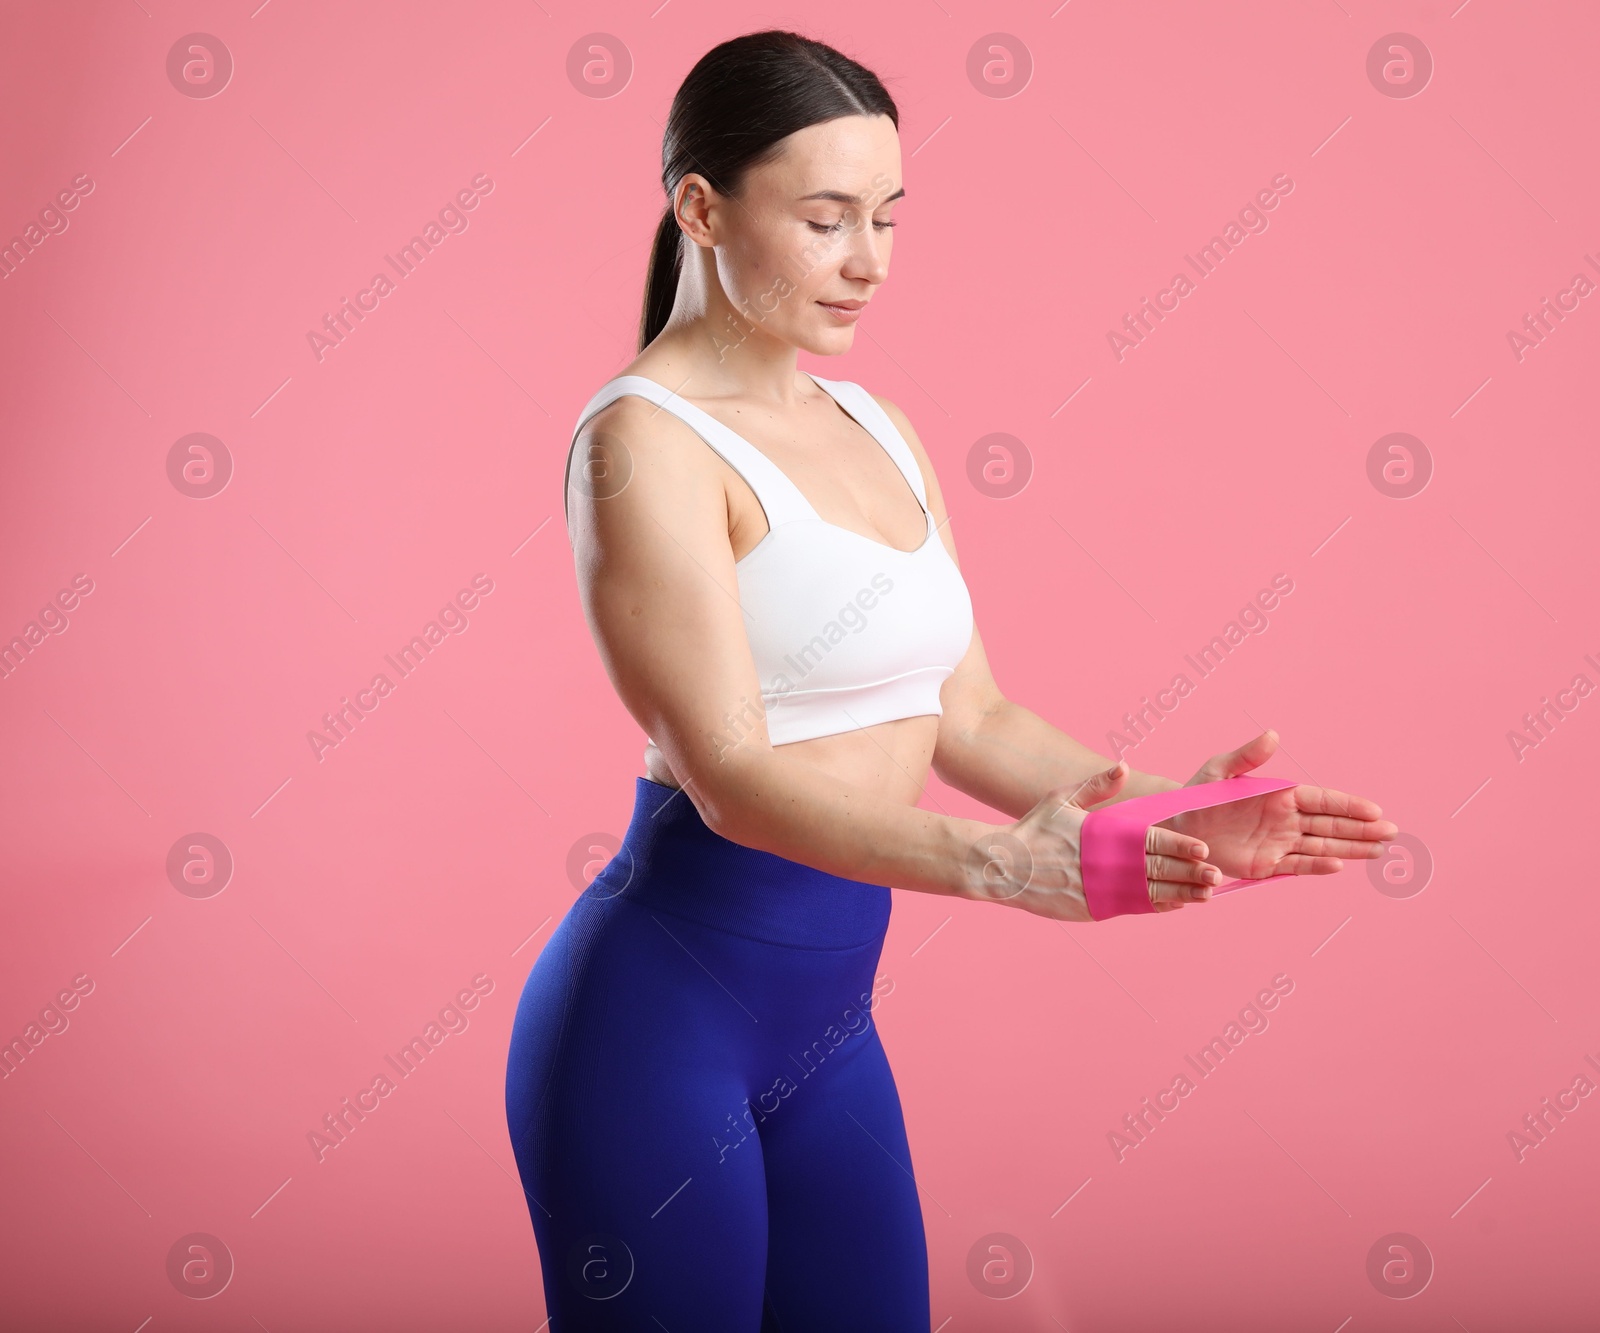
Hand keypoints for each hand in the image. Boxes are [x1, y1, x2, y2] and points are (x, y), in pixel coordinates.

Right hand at [972, 760, 1223, 920]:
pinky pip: (1133, 908)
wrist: (1002, 866)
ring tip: (1206, 895)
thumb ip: (1097, 785)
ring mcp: (1100, 889)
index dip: (1180, 846)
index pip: (1151, 840)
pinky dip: (1157, 906)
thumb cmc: (1034, 829)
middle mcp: (1106, 863)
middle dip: (1190, 873)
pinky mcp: (1093, 908)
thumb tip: (1124, 764)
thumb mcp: (1063, 799)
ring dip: (1181, 894)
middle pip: (1158, 870)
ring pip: (1151, 894)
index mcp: (1103, 835)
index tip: (1203, 849)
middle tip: (1216, 875)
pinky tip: (1176, 905)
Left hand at [1167, 730, 1398, 879]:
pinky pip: (1297, 865)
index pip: (1321, 800)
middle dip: (1361, 828)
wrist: (1176, 829)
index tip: (1375, 810)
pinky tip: (1339, 866)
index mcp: (1279, 794)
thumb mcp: (1218, 771)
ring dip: (1350, 848)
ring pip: (1322, 846)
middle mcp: (1285, 819)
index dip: (1348, 805)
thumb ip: (1246, 756)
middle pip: (1330, 825)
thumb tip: (1273, 735)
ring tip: (1380, 851)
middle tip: (1392, 833)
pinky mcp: (1266, 865)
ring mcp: (1278, 843)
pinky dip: (1317, 867)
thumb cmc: (1197, 796)